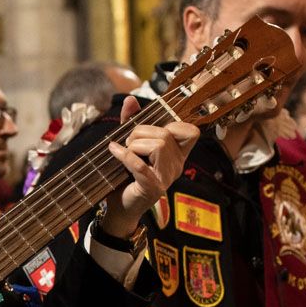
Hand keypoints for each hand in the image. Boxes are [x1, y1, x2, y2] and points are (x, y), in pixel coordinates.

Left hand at [107, 95, 199, 230]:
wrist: (119, 207)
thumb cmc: (126, 176)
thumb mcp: (131, 145)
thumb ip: (132, 122)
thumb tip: (130, 99)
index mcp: (177, 155)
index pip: (191, 131)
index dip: (171, 124)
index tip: (152, 132)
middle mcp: (177, 166)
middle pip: (165, 134)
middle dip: (140, 133)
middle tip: (128, 144)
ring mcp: (166, 178)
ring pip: (158, 146)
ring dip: (134, 145)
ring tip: (126, 153)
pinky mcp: (153, 188)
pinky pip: (141, 165)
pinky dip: (125, 156)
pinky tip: (114, 151)